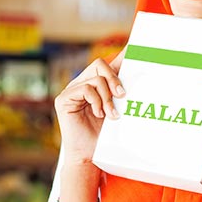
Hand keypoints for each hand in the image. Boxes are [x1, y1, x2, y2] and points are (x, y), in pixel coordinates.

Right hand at [54, 48, 125, 165]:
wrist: (89, 156)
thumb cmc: (104, 136)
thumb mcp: (117, 109)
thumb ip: (121, 93)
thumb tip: (138, 74)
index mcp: (95, 85)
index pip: (108, 65)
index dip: (121, 54)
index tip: (135, 45)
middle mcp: (82, 84)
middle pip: (100, 65)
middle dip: (114, 79)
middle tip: (122, 95)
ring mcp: (71, 91)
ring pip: (95, 78)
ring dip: (107, 96)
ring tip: (111, 114)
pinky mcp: (63, 99)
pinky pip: (85, 88)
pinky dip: (96, 101)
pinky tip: (98, 114)